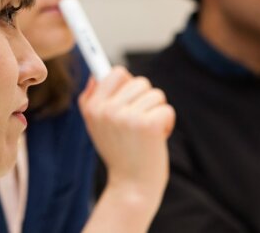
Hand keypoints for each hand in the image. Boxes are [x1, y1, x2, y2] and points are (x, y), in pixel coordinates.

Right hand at [79, 66, 175, 208]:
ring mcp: (128, 116)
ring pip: (155, 95)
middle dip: (145, 100)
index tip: (130, 95)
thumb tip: (96, 76)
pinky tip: (157, 139)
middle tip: (138, 124)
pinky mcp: (149, 124)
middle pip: (140, 82)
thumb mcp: (96, 127)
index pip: (116, 73)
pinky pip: (166, 109)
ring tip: (146, 133)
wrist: (131, 187)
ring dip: (156, 112)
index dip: (128, 84)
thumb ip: (92, 100)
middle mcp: (108, 110)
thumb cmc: (118, 154)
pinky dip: (167, 123)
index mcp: (93, 107)